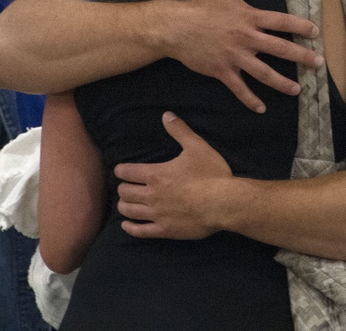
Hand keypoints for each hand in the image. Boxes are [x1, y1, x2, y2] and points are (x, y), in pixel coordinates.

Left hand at [114, 113, 230, 239]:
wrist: (224, 203)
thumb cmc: (211, 174)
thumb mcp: (197, 146)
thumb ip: (179, 131)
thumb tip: (166, 115)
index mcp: (156, 174)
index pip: (128, 172)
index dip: (121, 170)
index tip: (121, 170)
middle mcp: (152, 195)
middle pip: (125, 192)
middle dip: (122, 187)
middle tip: (126, 186)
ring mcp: (157, 214)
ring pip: (129, 211)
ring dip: (124, 206)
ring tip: (126, 202)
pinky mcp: (165, 230)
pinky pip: (140, 231)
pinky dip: (130, 228)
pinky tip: (127, 225)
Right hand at [163, 0, 322, 112]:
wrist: (175, 26)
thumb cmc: (201, 6)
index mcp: (249, 17)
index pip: (281, 21)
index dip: (300, 26)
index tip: (316, 32)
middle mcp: (246, 38)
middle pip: (280, 48)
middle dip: (302, 56)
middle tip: (319, 63)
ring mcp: (235, 56)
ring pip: (264, 73)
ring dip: (283, 82)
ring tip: (297, 90)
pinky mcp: (222, 71)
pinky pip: (239, 88)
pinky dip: (250, 100)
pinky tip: (261, 108)